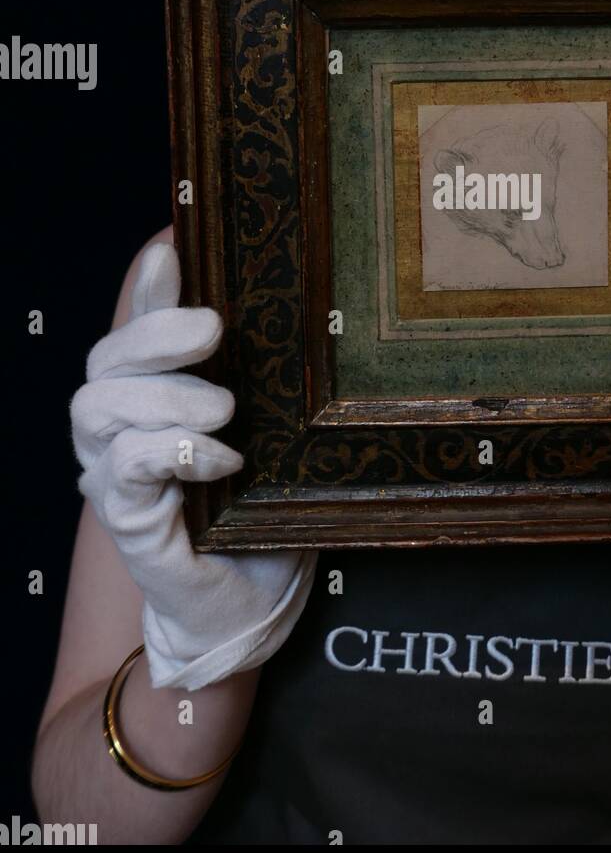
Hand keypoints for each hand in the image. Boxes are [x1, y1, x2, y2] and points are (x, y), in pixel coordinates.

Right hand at [70, 242, 316, 689]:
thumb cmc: (260, 506)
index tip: (172, 253)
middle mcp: (117, 436)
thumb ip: (249, 372)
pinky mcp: (130, 524)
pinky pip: (124, 473)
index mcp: (148, 403)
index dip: (146, 292)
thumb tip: (272, 303)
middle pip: (103, 363)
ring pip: (97, 410)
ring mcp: (115, 480)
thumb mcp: (266, 428)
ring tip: (225, 411)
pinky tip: (221, 460)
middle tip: (213, 332)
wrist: (254, 600)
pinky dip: (173, 454)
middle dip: (154, 336)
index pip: (132, 334)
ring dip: (163, 399)